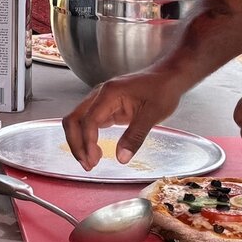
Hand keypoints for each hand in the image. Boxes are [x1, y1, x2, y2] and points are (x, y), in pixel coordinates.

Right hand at [62, 67, 187, 170]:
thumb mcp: (152, 115)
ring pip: (77, 121)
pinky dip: (87, 138)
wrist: (168, 76)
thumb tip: (121, 158)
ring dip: (79, 142)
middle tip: (87, 165)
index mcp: (109, 93)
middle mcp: (99, 95)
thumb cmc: (162, 90)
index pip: (89, 120)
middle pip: (74, 119)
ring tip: (90, 162)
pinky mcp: (105, 107)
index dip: (87, 142)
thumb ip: (135, 136)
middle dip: (76, 144)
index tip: (94, 160)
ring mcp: (100, 100)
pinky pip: (88, 123)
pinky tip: (95, 151)